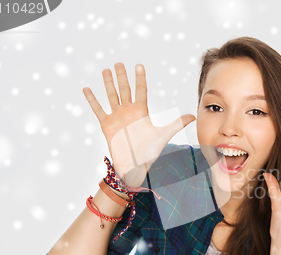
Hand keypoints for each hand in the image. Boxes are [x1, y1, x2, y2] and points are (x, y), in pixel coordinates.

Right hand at [82, 62, 195, 185]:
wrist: (135, 166)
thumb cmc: (150, 152)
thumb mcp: (164, 135)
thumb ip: (177, 123)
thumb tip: (193, 115)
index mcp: (141, 111)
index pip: (140, 90)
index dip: (139, 78)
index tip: (138, 65)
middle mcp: (128, 112)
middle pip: (125, 89)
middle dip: (122, 76)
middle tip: (118, 63)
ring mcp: (116, 117)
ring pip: (111, 96)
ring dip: (108, 83)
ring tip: (106, 70)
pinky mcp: (106, 125)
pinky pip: (98, 109)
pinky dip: (92, 99)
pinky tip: (87, 89)